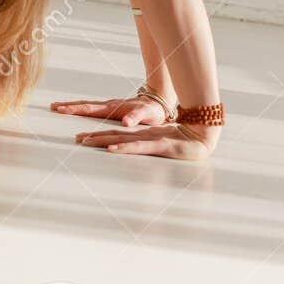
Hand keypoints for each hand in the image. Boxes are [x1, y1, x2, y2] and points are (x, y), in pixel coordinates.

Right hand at [49, 95, 167, 127]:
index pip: (90, 109)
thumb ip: (136, 118)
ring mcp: (109, 106)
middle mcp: (109, 105)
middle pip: (85, 105)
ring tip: (58, 106)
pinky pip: (92, 108)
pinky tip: (77, 110)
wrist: (158, 102)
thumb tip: (127, 122)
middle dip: (68, 106)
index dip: (75, 109)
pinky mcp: (111, 108)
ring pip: (87, 105)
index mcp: (113, 108)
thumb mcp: (147, 115)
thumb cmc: (153, 111)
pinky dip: (81, 108)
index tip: (61, 109)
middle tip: (53, 106)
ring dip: (72, 106)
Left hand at [75, 124, 214, 160]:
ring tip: (86, 141)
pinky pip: (139, 147)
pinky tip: (112, 149)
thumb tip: (136, 149)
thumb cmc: (187, 141)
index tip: (83, 136)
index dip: (100, 134)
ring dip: (103, 140)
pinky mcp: (161, 146)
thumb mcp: (164, 144)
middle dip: (94, 136)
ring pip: (122, 139)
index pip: (117, 134)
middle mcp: (144, 135)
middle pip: (114, 135)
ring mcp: (152, 139)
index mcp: (144, 135)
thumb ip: (151, 146)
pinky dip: (125, 148)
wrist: (207, 136)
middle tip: (76, 138)